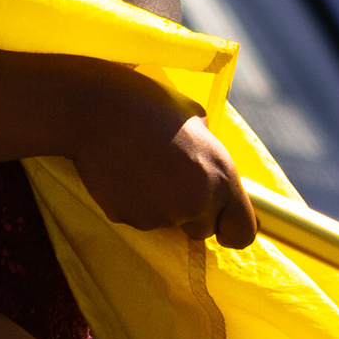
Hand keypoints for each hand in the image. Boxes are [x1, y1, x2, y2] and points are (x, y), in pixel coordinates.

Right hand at [62, 68, 255, 245]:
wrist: (96, 110)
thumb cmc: (149, 105)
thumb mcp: (197, 120)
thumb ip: (211, 154)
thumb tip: (213, 172)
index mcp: (221, 177)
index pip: (242, 232)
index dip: (232, 230)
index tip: (222, 225)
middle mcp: (196, 202)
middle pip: (202, 230)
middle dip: (191, 214)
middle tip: (171, 179)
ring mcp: (160, 214)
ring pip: (167, 224)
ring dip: (160, 206)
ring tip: (143, 167)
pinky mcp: (128, 218)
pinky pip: (137, 218)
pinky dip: (133, 203)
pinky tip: (125, 173)